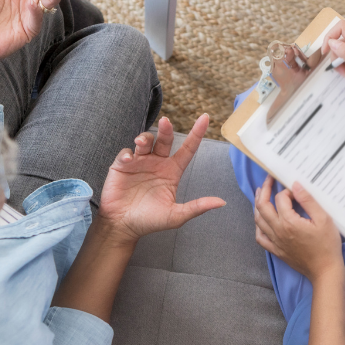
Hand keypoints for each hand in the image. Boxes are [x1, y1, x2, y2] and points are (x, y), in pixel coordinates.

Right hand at [98, 114, 225, 243]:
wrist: (123, 226)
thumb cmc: (150, 221)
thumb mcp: (176, 216)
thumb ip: (197, 207)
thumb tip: (221, 202)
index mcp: (172, 171)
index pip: (187, 149)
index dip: (196, 133)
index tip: (205, 118)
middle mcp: (157, 163)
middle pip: (165, 140)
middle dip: (166, 129)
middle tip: (166, 122)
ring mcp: (140, 162)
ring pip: (145, 141)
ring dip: (145, 138)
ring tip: (142, 143)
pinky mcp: (122, 166)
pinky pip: (126, 153)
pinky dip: (127, 153)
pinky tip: (129, 160)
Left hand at [254, 176, 343, 281]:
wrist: (325, 270)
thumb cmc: (327, 245)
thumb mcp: (324, 219)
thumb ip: (308, 200)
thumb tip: (296, 185)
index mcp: (289, 222)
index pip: (280, 199)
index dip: (287, 191)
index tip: (295, 191)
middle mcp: (278, 231)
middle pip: (263, 206)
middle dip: (265, 190)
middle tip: (268, 180)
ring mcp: (275, 241)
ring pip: (258, 220)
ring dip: (257, 205)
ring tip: (260, 194)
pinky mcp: (276, 250)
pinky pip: (260, 237)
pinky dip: (258, 226)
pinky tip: (261, 220)